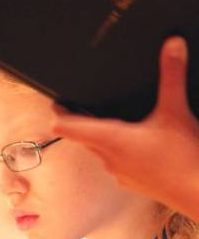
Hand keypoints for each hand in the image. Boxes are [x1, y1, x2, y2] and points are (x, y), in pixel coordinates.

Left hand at [52, 37, 198, 220]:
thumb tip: (172, 45)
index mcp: (112, 140)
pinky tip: (128, 146)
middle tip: (70, 107)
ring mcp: (118, 173)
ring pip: (98, 151)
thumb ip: (172, 75)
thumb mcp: (176, 111)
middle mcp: (109, 159)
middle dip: (77, 122)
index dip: (60, 115)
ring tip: (98, 122)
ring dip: (96, 138)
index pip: (72, 128)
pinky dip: (114, 152)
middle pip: (83, 138)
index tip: (54, 104)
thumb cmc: (183, 159)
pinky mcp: (130, 182)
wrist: (195, 194)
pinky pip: (114, 163)